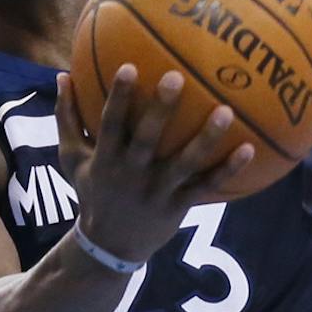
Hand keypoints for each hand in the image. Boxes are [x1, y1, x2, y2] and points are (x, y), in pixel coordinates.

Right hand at [55, 65, 256, 263]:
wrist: (109, 246)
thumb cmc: (92, 191)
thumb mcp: (71, 158)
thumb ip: (67, 117)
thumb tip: (62, 74)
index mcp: (106, 158)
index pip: (110, 123)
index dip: (119, 97)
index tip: (129, 66)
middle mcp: (131, 173)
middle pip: (147, 138)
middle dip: (161, 109)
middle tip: (177, 76)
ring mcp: (157, 190)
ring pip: (184, 163)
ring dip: (206, 138)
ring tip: (227, 111)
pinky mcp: (179, 206)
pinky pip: (207, 185)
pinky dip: (228, 169)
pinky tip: (249, 148)